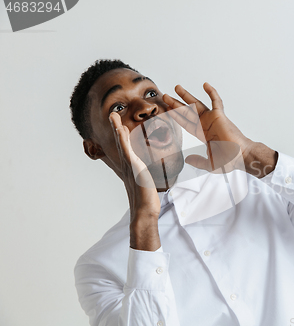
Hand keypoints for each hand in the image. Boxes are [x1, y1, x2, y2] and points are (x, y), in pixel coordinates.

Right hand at [109, 113, 160, 250]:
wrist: (144, 211)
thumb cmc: (147, 199)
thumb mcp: (146, 183)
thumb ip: (146, 176)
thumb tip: (148, 174)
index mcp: (131, 167)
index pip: (126, 148)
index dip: (122, 136)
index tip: (119, 124)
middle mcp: (127, 165)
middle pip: (120, 143)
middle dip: (116, 128)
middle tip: (112, 114)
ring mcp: (129, 166)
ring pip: (121, 144)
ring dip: (117, 128)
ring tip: (113, 115)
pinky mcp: (133, 168)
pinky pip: (127, 150)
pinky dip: (122, 139)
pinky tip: (120, 129)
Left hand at [163, 83, 276, 177]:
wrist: (241, 156)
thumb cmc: (229, 160)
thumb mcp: (210, 164)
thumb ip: (198, 161)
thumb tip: (187, 160)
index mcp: (202, 134)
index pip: (185, 123)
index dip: (176, 116)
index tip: (166, 109)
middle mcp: (205, 125)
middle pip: (187, 111)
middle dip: (175, 104)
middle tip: (165, 96)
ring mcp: (212, 119)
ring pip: (196, 104)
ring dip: (186, 96)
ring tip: (177, 87)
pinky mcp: (220, 115)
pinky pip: (216, 101)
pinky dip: (211, 92)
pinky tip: (205, 85)